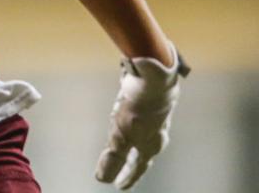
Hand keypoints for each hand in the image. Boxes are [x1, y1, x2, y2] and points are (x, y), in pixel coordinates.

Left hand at [95, 44, 188, 188]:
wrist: (154, 77)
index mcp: (151, 145)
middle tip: (122, 172)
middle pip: (141, 153)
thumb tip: (102, 178)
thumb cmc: (140, 109)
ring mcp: (154, 117)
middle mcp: (156, 134)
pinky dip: (129, 122)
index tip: (119, 186)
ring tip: (124, 146)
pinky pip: (137, 117)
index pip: (137, 167)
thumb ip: (114, 157)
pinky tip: (125, 115)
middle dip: (131, 164)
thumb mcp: (122, 135)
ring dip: (132, 144)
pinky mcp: (147, 101)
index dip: (127, 177)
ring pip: (141, 135)